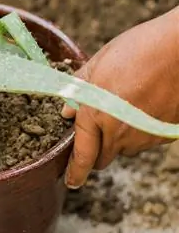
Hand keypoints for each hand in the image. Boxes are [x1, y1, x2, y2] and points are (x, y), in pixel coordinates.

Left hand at [62, 6, 178, 188]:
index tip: (72, 182)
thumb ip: (78, 88)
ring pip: (126, 148)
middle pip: (103, 157)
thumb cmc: (139, 50)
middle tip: (98, 128)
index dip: (75, 172)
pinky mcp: (166, 133)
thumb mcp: (99, 63)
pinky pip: (147, 139)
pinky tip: (146, 104)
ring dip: (121, 137)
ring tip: (127, 104)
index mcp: (97, 114)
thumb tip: (67, 110)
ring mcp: (146, 135)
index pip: (82, 154)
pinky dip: (142, 129)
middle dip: (97, 150)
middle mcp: (120, 132)